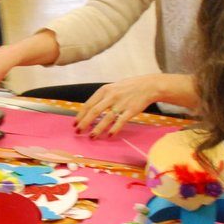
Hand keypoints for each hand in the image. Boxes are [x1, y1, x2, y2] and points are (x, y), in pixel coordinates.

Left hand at [73, 73, 196, 137]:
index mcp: (104, 90)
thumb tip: (89, 110)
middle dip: (84, 123)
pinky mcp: (131, 110)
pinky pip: (120, 121)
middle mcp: (111, 96)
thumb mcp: (112, 87)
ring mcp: (121, 103)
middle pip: (94, 112)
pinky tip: (109, 135)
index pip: (88, 104)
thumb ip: (101, 97)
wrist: (148, 86)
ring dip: (97, 129)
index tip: (75, 123)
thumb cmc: (128, 87)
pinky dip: (114, 129)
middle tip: (78, 131)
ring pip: (106, 118)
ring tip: (91, 137)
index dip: (80, 115)